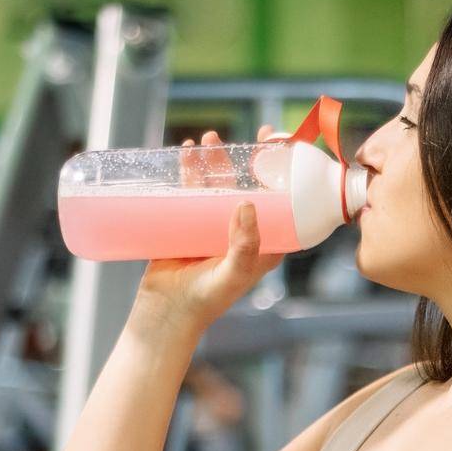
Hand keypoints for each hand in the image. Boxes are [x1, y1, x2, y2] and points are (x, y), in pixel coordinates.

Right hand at [134, 129, 286, 333]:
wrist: (165, 314)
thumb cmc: (206, 301)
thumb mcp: (233, 273)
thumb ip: (244, 245)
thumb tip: (247, 203)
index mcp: (262, 244)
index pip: (281, 205)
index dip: (285, 178)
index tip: (286, 151)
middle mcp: (240, 233)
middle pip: (249, 188)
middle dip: (250, 161)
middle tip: (254, 136)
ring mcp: (211, 227)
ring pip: (217, 185)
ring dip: (216, 160)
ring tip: (210, 139)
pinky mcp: (185, 225)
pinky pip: (188, 191)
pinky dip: (189, 171)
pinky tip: (186, 153)